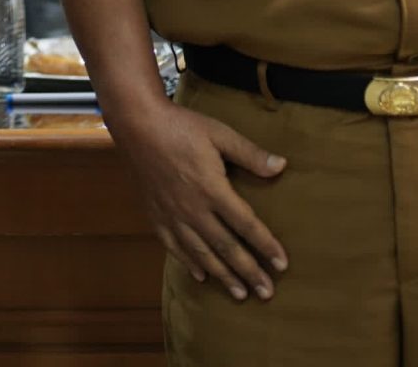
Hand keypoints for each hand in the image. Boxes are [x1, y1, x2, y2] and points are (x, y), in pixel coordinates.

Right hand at [110, 101, 288, 301]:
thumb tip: (282, 166)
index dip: (266, 245)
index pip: (246, 224)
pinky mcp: (155, 213)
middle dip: (248, 272)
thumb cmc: (180, 125)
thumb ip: (250, 154)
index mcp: (212, 189)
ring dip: (222, 275)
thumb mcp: (218, 133)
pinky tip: (199, 275)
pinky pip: (173, 245)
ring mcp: (172, 214)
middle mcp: (193, 208)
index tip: (282, 265)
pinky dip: (187, 262)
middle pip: (226, 247)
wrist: (135, 123)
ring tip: (239, 294)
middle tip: (266, 293)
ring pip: (200, 252)